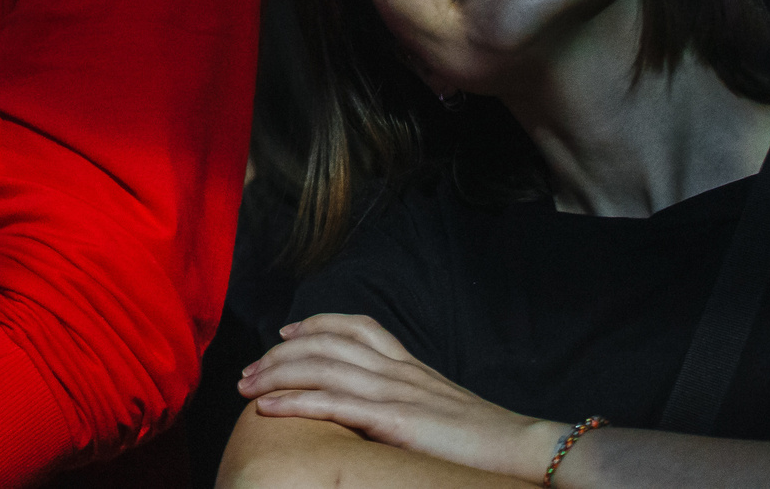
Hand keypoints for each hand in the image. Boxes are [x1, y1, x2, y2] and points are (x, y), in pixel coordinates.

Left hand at [239, 312, 562, 481]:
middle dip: (279, 354)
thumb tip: (378, 411)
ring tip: (245, 386)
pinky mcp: (395, 420)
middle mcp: (397, 369)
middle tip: (248, 370)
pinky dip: (293, 402)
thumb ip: (408, 399)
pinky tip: (268, 408)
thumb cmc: (484, 438)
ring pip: (319, 368)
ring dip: (274, 375)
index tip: (285, 331)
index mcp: (410, 364)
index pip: (356, 326)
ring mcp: (395, 391)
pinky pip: (332, 403)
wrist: (524, 447)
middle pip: (324, 343)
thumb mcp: (440, 408)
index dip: (315, 323)